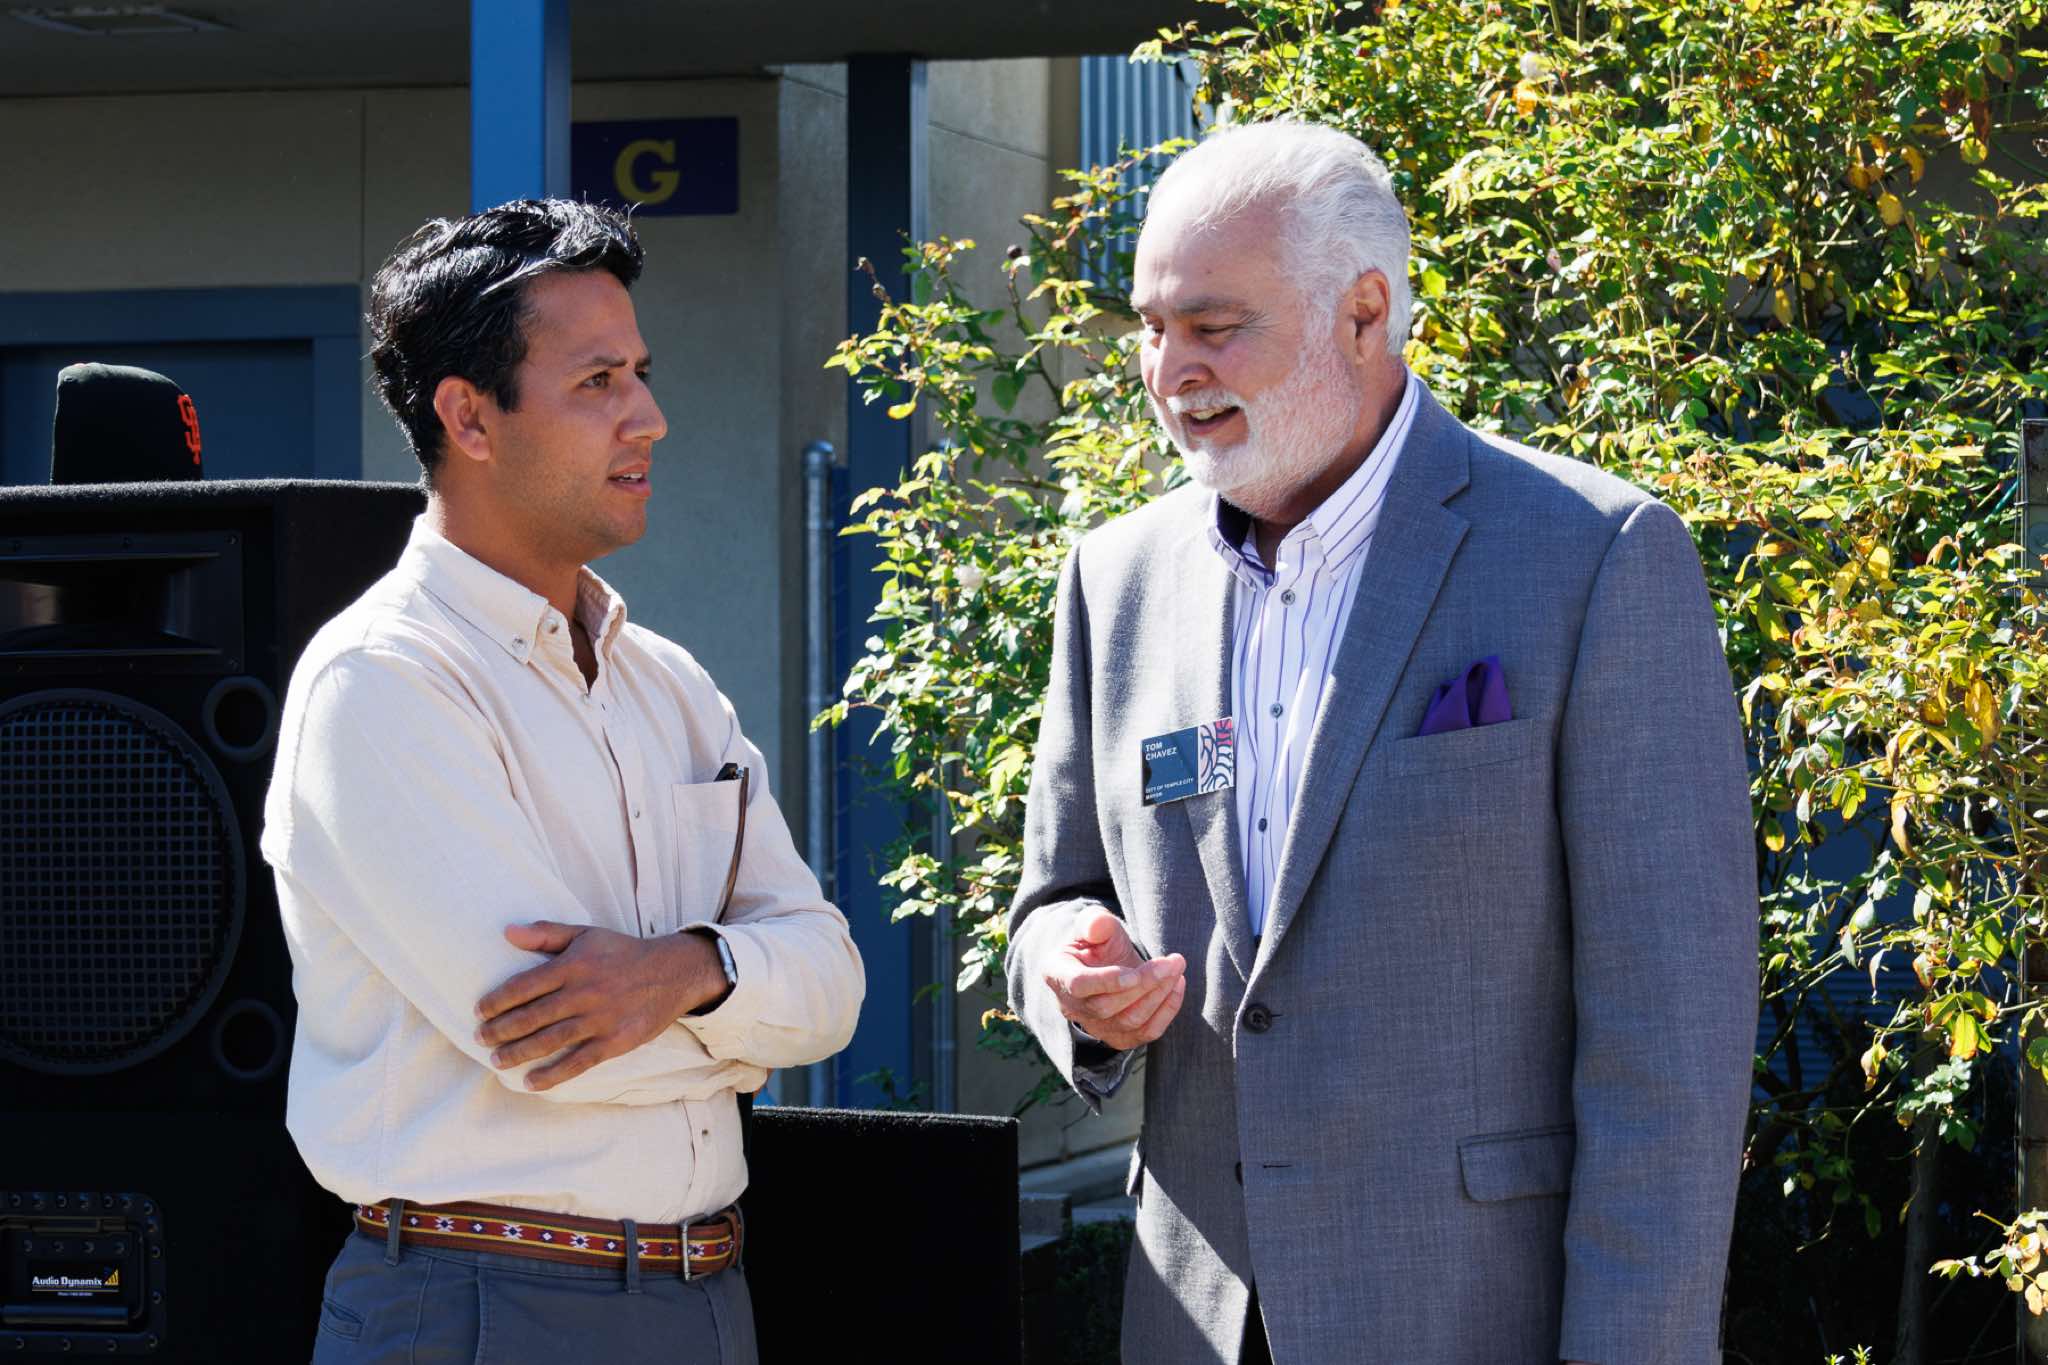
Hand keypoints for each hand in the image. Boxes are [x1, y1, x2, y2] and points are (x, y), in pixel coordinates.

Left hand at [474, 923, 722, 1090]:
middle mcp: (584, 993)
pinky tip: (531, 1082)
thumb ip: (546, 934)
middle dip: (501, 1030)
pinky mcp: (615, 1041)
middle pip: (533, 1016)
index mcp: (574, 965)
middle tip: (480, 1039)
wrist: (672, 972)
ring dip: (519, 1053)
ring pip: (550, 1041)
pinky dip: (553, 1074)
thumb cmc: (622, 953)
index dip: (498, 1001)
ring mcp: (600, 1019)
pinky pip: (578, 1062)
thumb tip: (506, 932)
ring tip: (497, 1061)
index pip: (525, 985)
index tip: (480, 1012)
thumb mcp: (586, 934)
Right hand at [1043, 908, 1185, 1050]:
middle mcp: (1071, 1006)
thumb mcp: (1094, 923)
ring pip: (1129, 1021)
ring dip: (1159, 995)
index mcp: (1057, 974)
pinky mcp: (1119, 1037)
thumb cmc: (1097, 940)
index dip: (1106, 981)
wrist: (1106, 961)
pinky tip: (1177, 986)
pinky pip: (1145, 1033)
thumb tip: (1097, 926)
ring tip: (1176, 969)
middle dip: (1145, 984)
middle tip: (1173, 961)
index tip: (1135, 972)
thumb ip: (1095, 922)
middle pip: (1107, 1006)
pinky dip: (1167, 1011)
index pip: (1078, 985)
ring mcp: (1094, 1026)